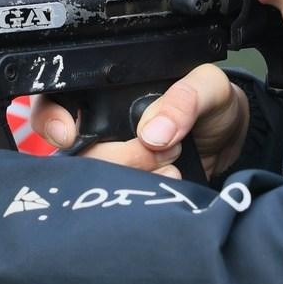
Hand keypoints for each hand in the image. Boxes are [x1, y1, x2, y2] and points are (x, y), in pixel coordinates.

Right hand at [33, 62, 247, 180]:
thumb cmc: (214, 106)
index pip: (54, 99)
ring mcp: (110, 159)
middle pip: (77, 148)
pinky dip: (142, 192)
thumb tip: (154, 132)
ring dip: (133, 173)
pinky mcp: (126, 187)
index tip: (70, 135)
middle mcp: (99, 125)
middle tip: (161, 145)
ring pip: (95, 176)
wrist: (231, 144)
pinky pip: (118, 196)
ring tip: (172, 163)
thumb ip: (185, 98)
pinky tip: (168, 181)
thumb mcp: (209, 87)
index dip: (50, 118)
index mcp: (106, 89)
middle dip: (118, 153)